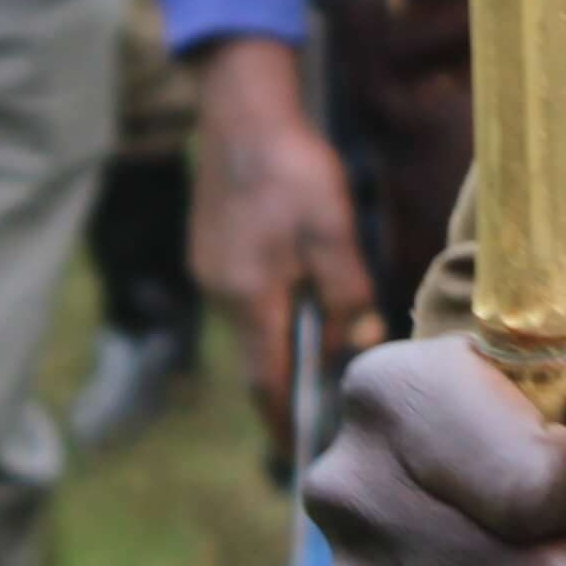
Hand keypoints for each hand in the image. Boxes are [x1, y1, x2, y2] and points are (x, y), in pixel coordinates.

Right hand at [192, 36, 388, 449]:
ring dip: (286, 334)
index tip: (297, 456)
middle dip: (292, 378)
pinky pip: (244, 295)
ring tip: (328, 324)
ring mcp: (209, 270)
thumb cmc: (294, 168)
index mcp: (251, 297)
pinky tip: (299, 279)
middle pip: (259, 355)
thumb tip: (357, 344)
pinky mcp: (208, 249)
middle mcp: (221, 293)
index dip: (283, 422)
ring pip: (253, 324)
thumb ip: (346, 294)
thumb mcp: (334, 230)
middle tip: (332, 394)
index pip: (265, 381)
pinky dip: (272, 304)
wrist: (241, 109)